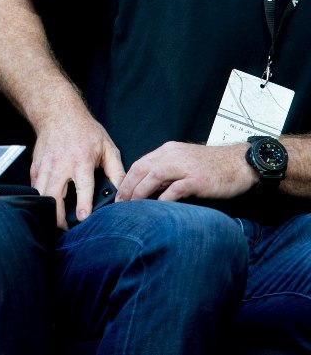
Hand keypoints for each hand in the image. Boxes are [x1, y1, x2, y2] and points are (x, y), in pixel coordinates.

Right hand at [31, 109, 125, 228]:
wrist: (57, 112)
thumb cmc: (84, 130)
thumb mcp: (107, 147)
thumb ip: (116, 171)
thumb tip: (123, 193)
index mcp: (81, 160)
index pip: (82, 187)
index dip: (83, 204)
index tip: (83, 218)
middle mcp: (61, 164)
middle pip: (54, 195)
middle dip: (58, 215)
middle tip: (65, 228)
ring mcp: (45, 165)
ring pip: (41, 192)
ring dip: (48, 209)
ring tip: (56, 221)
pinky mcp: (36, 165)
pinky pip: (35, 186)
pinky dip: (41, 197)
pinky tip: (48, 204)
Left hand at [116, 141, 257, 201]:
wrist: (241, 163)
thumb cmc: (213, 166)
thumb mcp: (185, 162)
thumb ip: (167, 171)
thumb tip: (148, 188)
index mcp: (168, 151)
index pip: (140, 164)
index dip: (126, 180)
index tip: (119, 195)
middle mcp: (173, 155)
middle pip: (142, 169)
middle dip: (128, 188)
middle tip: (120, 205)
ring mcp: (185, 166)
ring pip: (154, 177)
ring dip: (140, 193)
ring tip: (133, 208)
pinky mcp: (198, 179)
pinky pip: (175, 189)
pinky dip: (163, 199)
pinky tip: (157, 209)